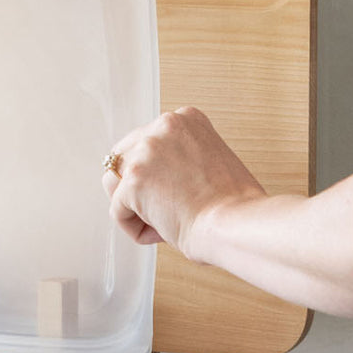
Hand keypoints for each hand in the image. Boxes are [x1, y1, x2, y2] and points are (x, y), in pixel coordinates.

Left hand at [102, 107, 266, 260]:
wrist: (237, 225)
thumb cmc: (235, 207)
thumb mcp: (212, 160)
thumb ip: (182, 157)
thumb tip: (153, 175)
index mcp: (186, 119)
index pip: (148, 141)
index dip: (158, 173)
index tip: (180, 191)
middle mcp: (164, 126)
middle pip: (124, 156)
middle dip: (138, 187)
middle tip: (164, 209)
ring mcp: (147, 150)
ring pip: (115, 183)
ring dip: (134, 206)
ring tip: (163, 222)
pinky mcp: (134, 180)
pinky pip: (118, 211)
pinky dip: (134, 228)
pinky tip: (161, 233)